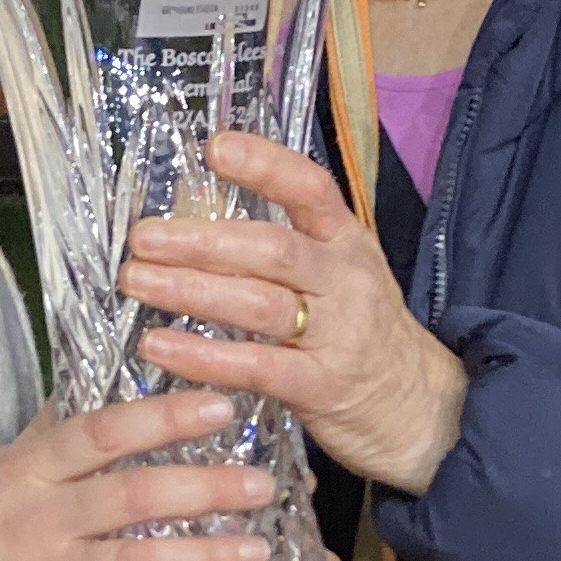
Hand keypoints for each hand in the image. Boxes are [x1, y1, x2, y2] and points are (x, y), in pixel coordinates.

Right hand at [0, 389, 280, 560]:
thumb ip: (47, 435)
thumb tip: (89, 382)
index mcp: (29, 469)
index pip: (103, 432)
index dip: (164, 417)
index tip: (222, 406)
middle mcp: (39, 518)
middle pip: (132, 497)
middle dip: (204, 489)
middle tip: (262, 485)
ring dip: (202, 559)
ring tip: (256, 552)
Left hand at [117, 133, 468, 495]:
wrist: (424, 412)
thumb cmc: (365, 340)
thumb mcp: (340, 280)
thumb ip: (285, 252)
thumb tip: (197, 223)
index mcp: (347, 244)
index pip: (311, 190)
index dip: (266, 165)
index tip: (215, 148)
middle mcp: (345, 281)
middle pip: (272, 248)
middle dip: (201, 240)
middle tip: (142, 237)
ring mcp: (338, 335)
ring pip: (260, 304)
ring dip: (191, 291)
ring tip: (137, 283)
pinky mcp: (323, 388)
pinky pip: (258, 367)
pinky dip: (205, 357)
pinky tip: (161, 346)